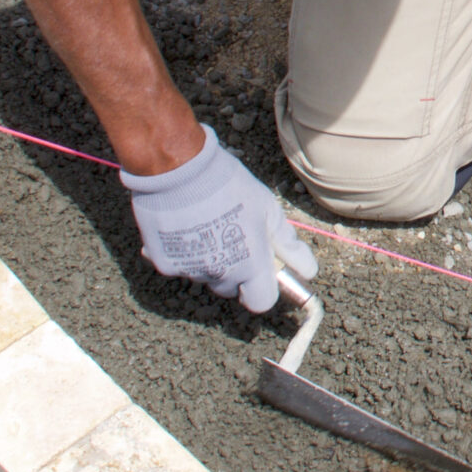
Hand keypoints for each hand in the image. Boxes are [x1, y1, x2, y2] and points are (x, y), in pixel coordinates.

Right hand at [119, 126, 316, 312]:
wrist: (178, 169)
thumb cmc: (229, 185)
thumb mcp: (267, 209)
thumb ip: (288, 243)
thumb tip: (307, 269)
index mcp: (250, 265)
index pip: (261, 302)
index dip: (263, 287)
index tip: (262, 270)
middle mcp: (220, 274)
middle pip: (232, 288)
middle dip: (236, 271)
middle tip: (233, 237)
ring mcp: (190, 271)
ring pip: (205, 276)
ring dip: (209, 260)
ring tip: (207, 224)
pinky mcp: (164, 263)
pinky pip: (180, 266)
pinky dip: (184, 253)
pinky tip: (185, 226)